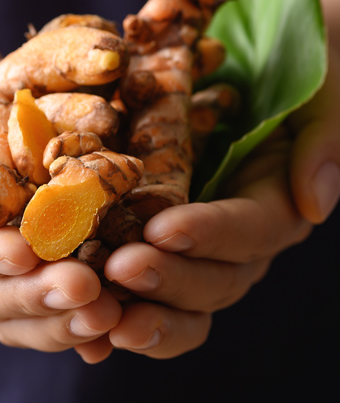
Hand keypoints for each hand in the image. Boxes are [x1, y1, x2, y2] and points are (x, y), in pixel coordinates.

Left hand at [75, 49, 339, 363]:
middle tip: (119, 268)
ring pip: (182, 299)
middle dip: (168, 278)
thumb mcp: (319, 92)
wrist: (253, 69)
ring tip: (99, 314)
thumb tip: (315, 202)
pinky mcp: (163, 248)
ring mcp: (200, 249)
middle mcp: (239, 239)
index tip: (163, 230)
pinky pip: (148, 294)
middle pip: (214, 277)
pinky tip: (88, 334)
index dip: (210, 234)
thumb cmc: (290, 74)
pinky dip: (120, 313)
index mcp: (277, 204)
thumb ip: (325, 139)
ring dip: (142, 310)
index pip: (250, 229)